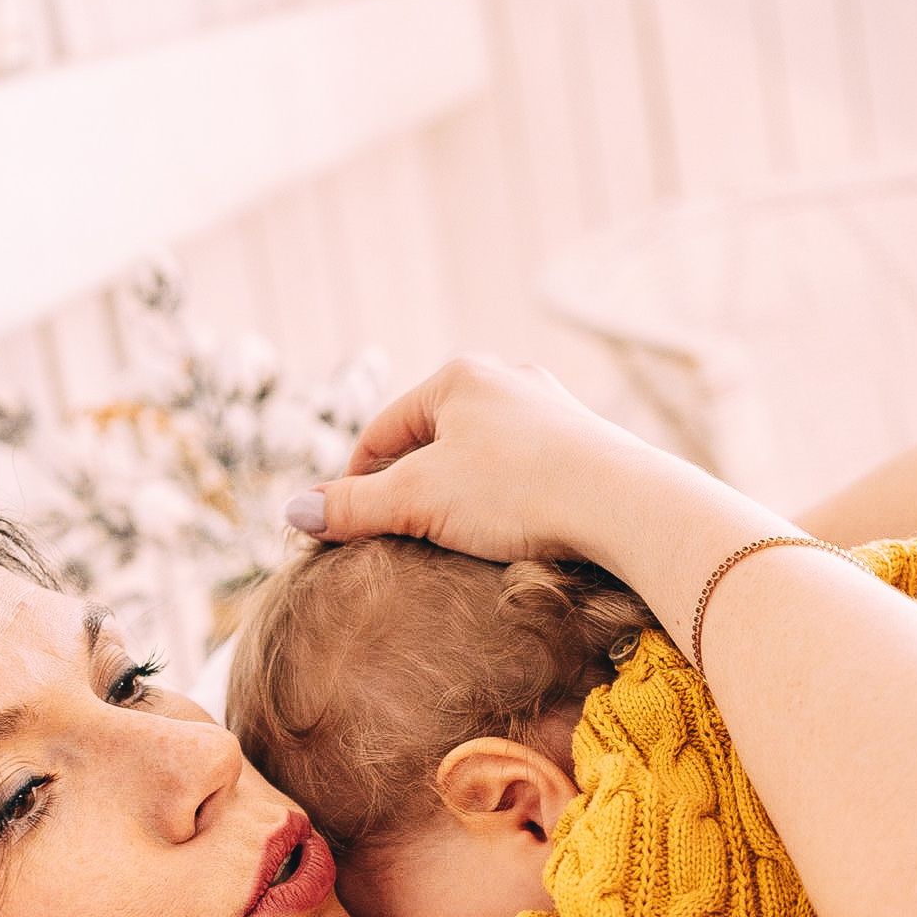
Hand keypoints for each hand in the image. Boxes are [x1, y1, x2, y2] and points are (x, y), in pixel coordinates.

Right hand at [293, 356, 712, 570]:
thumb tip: (293, 513)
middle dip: (411, 486)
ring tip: (450, 541)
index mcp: (459, 376)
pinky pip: (527, 472)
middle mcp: (508, 378)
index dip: (355, 480)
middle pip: (435, 440)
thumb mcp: (419, 501)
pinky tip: (508, 535)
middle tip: (395, 537)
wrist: (624, 504)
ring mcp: (553, 410)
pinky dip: (506, 501)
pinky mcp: (589, 445)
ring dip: (460, 494)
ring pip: (483, 456)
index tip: (346, 526)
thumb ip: (354, 507)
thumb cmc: (517, 491)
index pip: (384, 430)